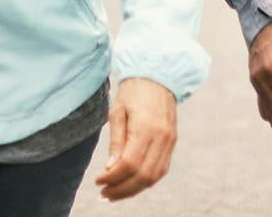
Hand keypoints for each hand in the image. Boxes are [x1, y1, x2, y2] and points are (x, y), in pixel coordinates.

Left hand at [94, 77, 175, 201]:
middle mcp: (161, 138)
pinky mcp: (172, 143)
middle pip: (143, 176)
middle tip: (104, 194)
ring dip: (133, 190)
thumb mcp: (117, 111)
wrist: (158, 76)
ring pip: (153, 177)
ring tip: (115, 193)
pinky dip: (145, 181)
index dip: (113, 177)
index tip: (98, 181)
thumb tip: (110, 168)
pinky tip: (130, 183)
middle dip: (122, 190)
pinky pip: (161, 170)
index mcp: (146, 128)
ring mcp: (170, 142)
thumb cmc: (133, 92)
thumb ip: (116, 141)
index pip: (129, 164)